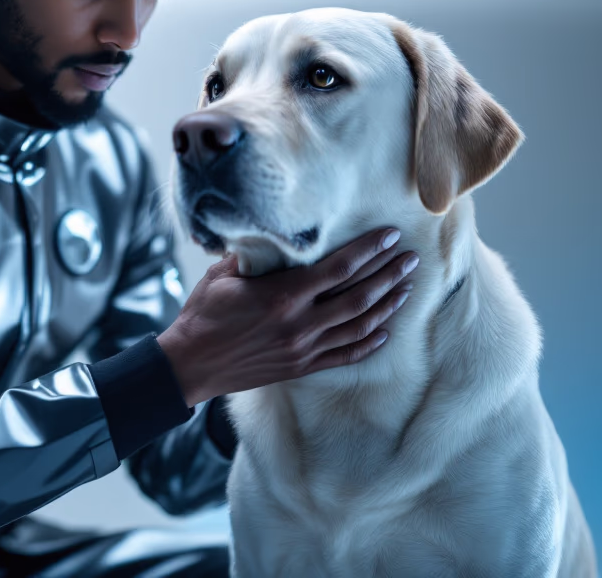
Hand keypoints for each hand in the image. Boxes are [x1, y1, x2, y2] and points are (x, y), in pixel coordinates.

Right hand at [157, 228, 416, 407]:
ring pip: (359, 327)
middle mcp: (300, 324)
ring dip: (387, 306)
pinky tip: (386, 330)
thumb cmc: (202, 315)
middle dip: (389, 276)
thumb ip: (254, 255)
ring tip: (407, 289)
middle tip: (411, 260)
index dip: (369, 251)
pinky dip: (369, 343)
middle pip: (359, 297)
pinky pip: (345, 356)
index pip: (338, 269)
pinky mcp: (301, 368)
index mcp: (282, 296)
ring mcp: (303, 349)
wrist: (190, 365)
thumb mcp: (221, 275)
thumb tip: (276, 232)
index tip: (390, 236)